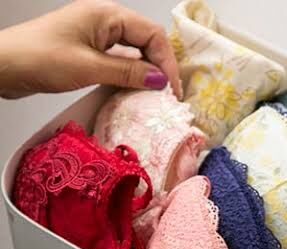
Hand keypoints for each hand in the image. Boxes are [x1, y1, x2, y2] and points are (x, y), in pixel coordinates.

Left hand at [0, 0, 179, 98]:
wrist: (2, 65)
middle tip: (167, 96)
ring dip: (146, 73)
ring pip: (134, 52)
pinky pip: (119, 60)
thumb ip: (128, 72)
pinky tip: (134, 92)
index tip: (171, 90)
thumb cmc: (40, 59)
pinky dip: (130, 75)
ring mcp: (96, 36)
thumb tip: (161, 80)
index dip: (166, 62)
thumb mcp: (89, 67)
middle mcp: (104, 21)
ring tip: (155, 97)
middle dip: (160, 67)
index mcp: (106, 15)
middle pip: (146, 41)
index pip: (152, 34)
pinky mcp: (88, 51)